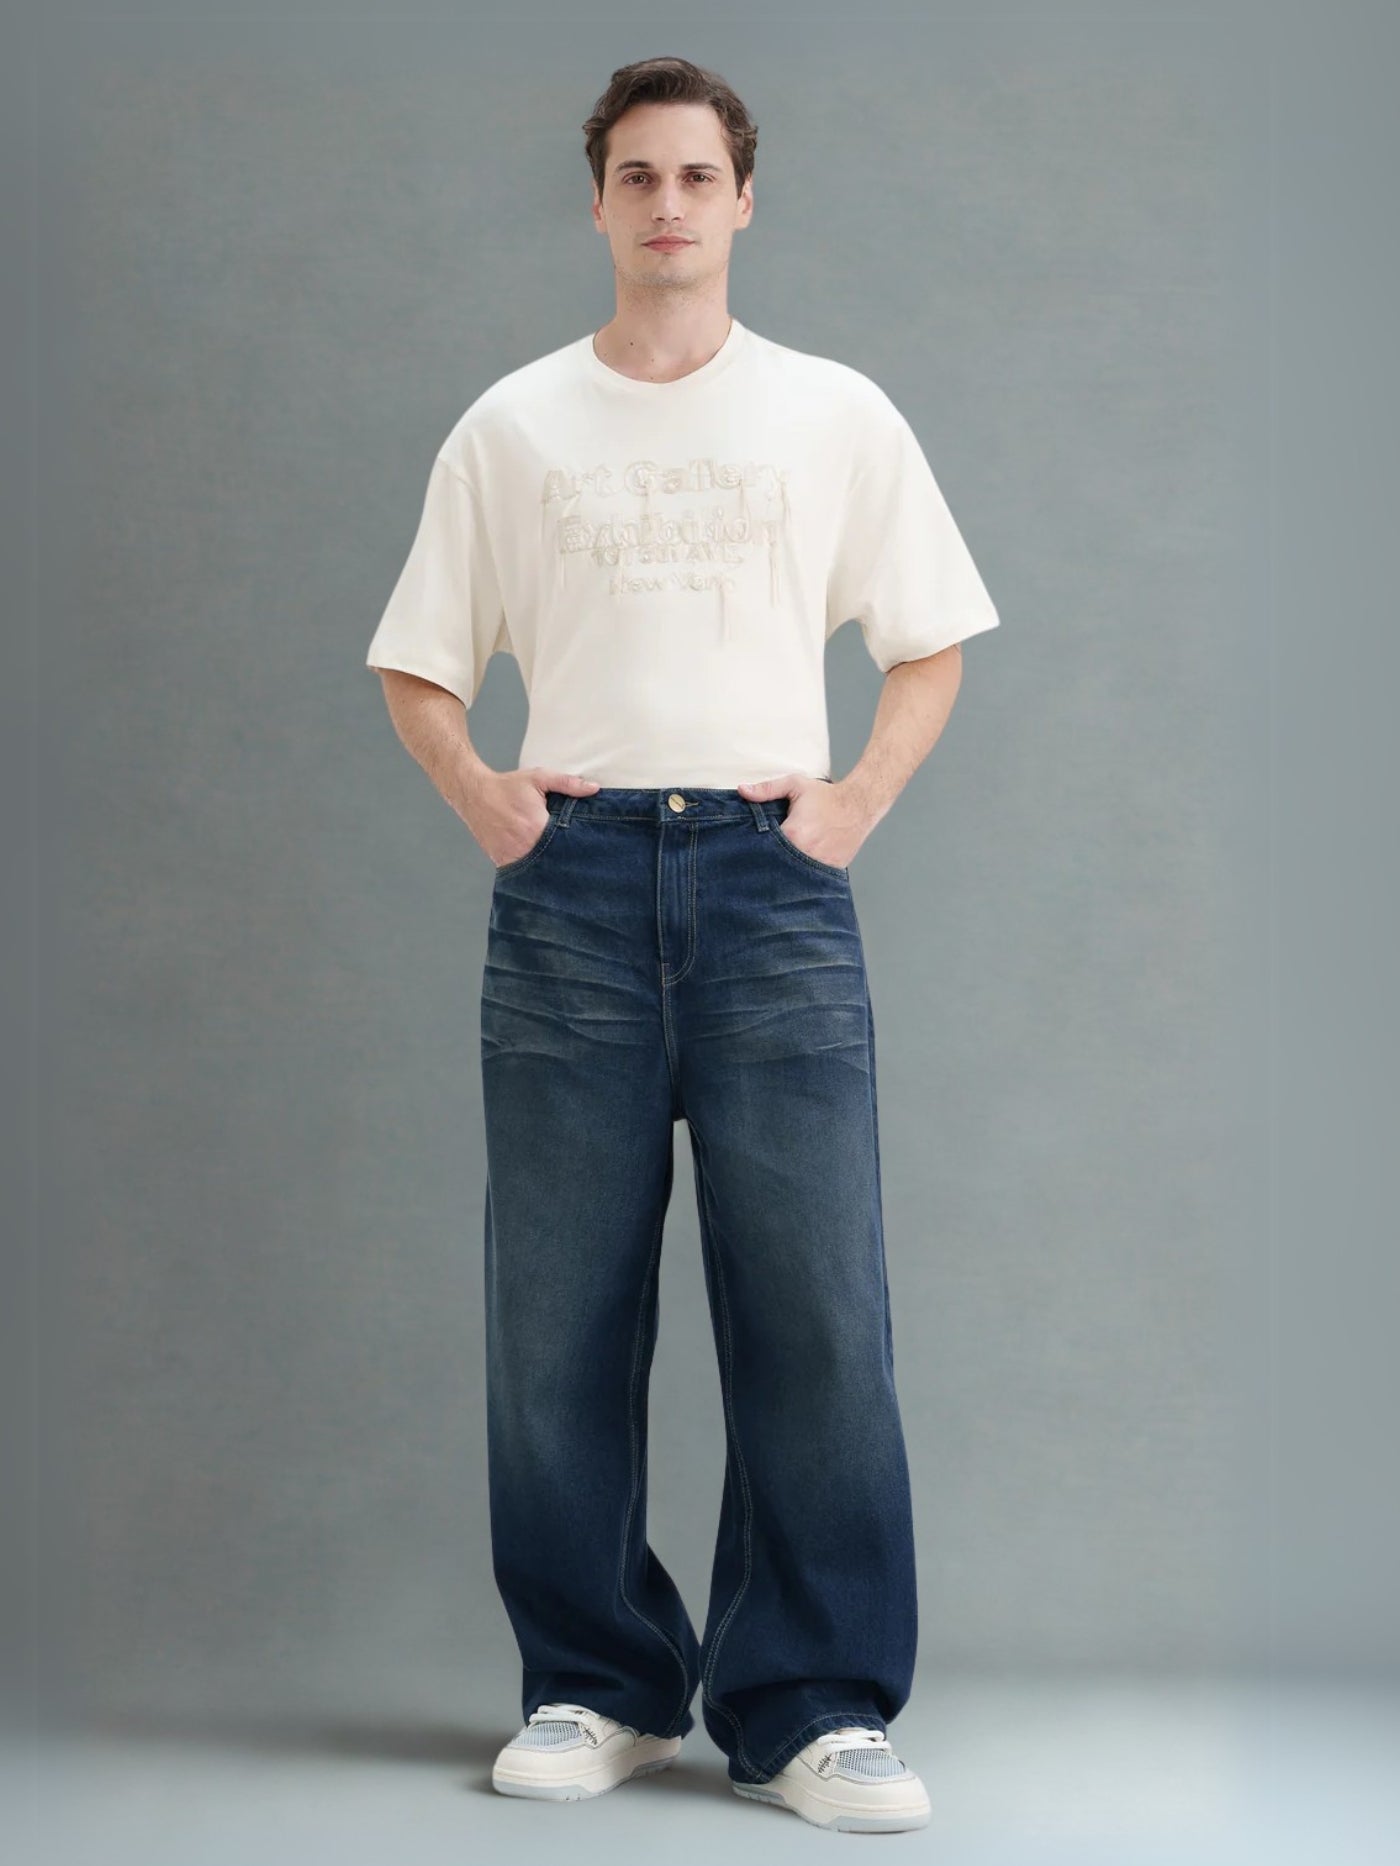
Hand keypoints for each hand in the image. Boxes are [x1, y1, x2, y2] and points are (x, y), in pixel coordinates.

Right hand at [461, 766, 599, 867]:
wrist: (474, 794)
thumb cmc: (507, 786)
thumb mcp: (539, 778)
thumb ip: (568, 783)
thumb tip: (594, 788)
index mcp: (537, 826)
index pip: (565, 843)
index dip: (577, 845)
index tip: (586, 846)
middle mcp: (524, 846)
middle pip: (554, 859)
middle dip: (565, 858)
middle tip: (578, 860)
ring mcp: (512, 856)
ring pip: (538, 870)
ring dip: (549, 867)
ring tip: (560, 863)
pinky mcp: (502, 862)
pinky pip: (522, 872)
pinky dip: (532, 870)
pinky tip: (541, 865)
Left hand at [734, 772, 874, 869]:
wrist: (859, 805)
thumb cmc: (826, 796)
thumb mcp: (795, 786)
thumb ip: (767, 789)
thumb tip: (742, 790)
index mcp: (792, 835)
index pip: (763, 849)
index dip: (756, 850)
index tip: (751, 851)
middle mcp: (804, 854)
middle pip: (777, 865)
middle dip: (769, 864)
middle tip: (761, 865)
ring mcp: (819, 865)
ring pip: (795, 875)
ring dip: (787, 872)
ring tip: (781, 867)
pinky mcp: (831, 871)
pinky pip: (812, 878)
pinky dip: (805, 876)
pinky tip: (799, 871)